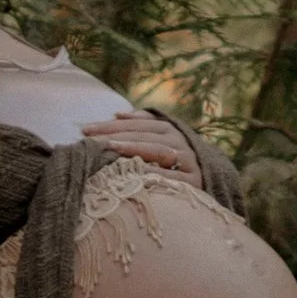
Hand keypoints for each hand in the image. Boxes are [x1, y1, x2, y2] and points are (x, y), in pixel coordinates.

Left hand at [86, 112, 201, 176]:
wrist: (211, 183)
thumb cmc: (177, 163)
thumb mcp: (163, 140)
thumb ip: (144, 125)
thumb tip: (118, 114)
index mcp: (168, 128)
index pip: (135, 124)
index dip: (110, 125)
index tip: (85, 130)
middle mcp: (178, 140)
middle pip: (142, 135)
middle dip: (114, 135)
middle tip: (89, 140)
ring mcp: (187, 160)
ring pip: (156, 150)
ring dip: (131, 149)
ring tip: (109, 149)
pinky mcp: (194, 181)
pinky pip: (170, 176)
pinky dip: (154, 173)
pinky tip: (135, 173)